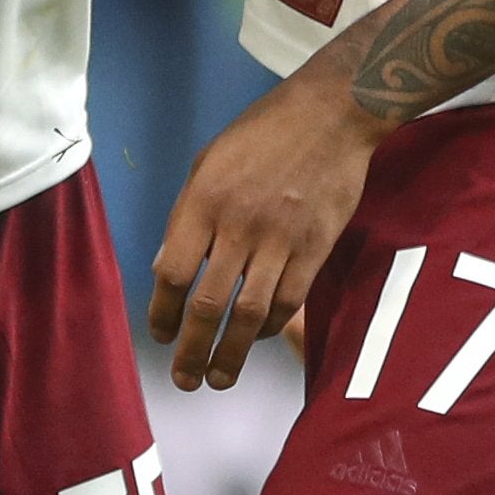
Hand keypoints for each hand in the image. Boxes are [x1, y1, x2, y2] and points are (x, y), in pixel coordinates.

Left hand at [146, 64, 382, 388]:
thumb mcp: (208, 162)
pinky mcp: (316, 247)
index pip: (175, 273)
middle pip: (210, 304)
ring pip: (250, 313)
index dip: (164, 313)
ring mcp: (281, 238)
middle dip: (193, 350)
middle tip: (185, 380)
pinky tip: (255, 338)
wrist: (331, 114)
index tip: (162, 334)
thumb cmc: (262, 133)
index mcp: (204, 201)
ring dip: (232, 353)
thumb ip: (185, 217)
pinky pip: (289, 300)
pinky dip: (269, 327)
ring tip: (219, 378)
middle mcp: (239, 224)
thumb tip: (167, 272)